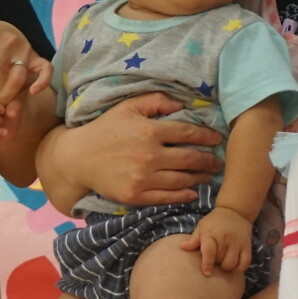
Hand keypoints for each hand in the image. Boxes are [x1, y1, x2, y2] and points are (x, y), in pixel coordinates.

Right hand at [42, 93, 223, 208]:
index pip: (187, 133)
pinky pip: (167, 197)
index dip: (206, 136)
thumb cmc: (105, 130)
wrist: (77, 159)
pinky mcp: (136, 196)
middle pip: (190, 159)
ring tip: (210, 177)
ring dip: (200, 178)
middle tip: (220, 162)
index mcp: (149, 131)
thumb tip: (182, 104)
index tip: (217, 138)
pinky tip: (193, 192)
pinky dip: (184, 195)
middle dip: (209, 161)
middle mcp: (149, 155)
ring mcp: (143, 178)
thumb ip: (155, 101)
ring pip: (182, 180)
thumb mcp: (127, 107)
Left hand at [183, 207, 252, 276]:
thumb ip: (193, 239)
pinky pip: (245, 263)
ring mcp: (238, 243)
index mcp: (212, 234)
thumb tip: (183, 248)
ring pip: (232, 264)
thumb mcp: (202, 227)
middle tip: (214, 258)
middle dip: (215, 263)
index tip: (206, 273)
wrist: (235, 211)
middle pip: (220, 261)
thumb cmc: (214, 222)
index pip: (210, 250)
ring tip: (222, 261)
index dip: (207, 263)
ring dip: (226, 267)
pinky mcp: (247, 246)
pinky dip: (239, 268)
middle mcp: (226, 239)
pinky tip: (234, 264)